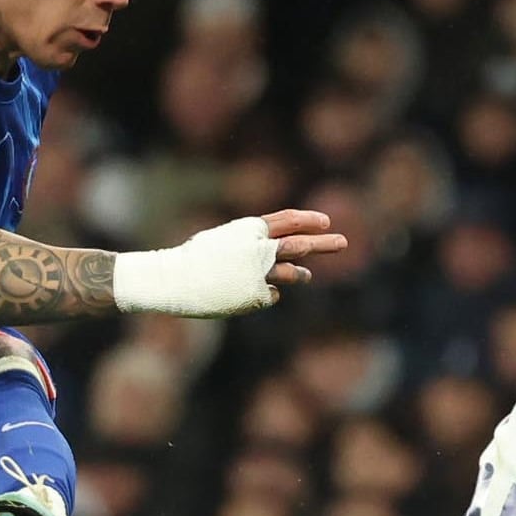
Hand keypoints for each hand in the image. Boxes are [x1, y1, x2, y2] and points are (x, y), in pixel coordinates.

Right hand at [113, 210, 346, 315]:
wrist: (172, 280)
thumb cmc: (194, 258)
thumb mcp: (224, 240)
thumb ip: (252, 244)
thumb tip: (277, 253)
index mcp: (249, 229)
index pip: (287, 220)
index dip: (308, 220)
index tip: (325, 221)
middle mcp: (260, 248)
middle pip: (300, 244)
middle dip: (324, 243)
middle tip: (343, 242)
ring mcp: (261, 273)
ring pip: (292, 272)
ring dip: (301, 273)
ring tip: (307, 274)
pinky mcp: (258, 295)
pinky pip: (270, 295)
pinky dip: (262, 294)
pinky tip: (239, 294)